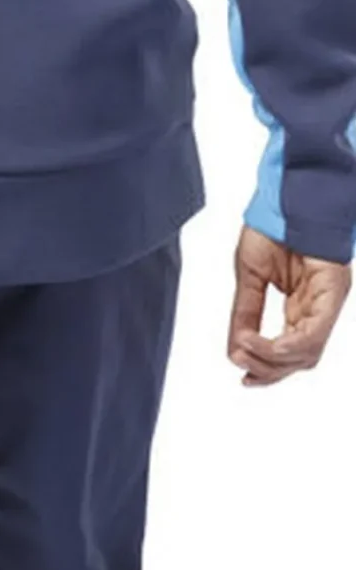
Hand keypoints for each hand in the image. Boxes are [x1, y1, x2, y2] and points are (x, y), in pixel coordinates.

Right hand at [228, 225, 350, 386]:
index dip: (267, 370)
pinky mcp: (333, 290)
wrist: (287, 192)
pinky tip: (266, 344)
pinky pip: (315, 332)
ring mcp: (328, 300)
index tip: (244, 377)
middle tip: (241, 366)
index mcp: (302, 305)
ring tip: (244, 348)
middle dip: (268, 370)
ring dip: (273, 360)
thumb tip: (236, 350)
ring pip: (307, 353)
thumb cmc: (273, 225)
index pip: (290, 352)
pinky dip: (288, 345)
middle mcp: (318, 307)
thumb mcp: (249, 276)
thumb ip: (245, 313)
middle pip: (300, 360)